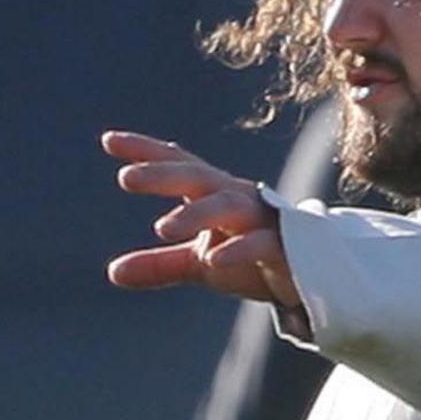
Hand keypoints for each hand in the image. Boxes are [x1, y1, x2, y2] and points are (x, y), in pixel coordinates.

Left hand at [101, 131, 298, 307]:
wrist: (311, 278)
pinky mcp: (286, 247)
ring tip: (161, 229)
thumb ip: (159, 265)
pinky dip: (238, 249)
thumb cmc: (250, 259)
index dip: (148, 152)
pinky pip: (260, 243)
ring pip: (227, 207)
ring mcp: (264, 219)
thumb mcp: (199, 263)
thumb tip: (113, 272)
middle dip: (164, 175)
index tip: (109, 141)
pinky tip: (212, 259)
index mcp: (216, 194)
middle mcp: (238, 198)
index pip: (179, 165)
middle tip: (127, 178)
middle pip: (199, 178)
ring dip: (195, 215)